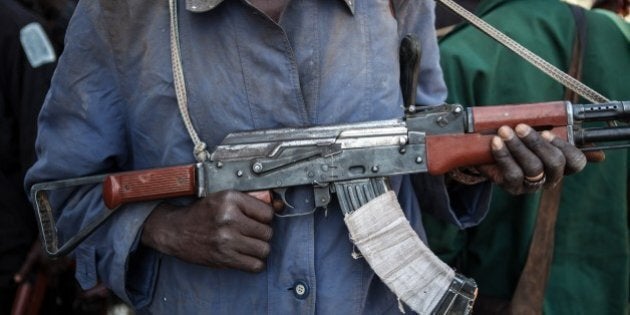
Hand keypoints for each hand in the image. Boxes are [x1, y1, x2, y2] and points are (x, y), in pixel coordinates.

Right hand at [141, 190, 275, 271]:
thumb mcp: (223, 198)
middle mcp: (229, 218)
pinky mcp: (224, 257)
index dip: (264, 217)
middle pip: (267, 232)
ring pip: (264, 249)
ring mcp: (227, 239)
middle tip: (249, 232)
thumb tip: (280, 206)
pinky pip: (255, 265)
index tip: (256, 219)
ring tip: (247, 244)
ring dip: (259, 249)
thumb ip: (251, 201)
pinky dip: (254, 263)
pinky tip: (245, 255)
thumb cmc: (201, 213)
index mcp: (230, 199)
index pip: (268, 212)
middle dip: (261, 234)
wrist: (175, 230)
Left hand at [477, 124, 585, 194]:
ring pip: (533, 168)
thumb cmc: (519, 143)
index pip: (576, 162)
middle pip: (555, 163)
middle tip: (520, 127)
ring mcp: (532, 185)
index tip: (548, 132)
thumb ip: (560, 135)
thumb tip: (598, 155)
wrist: (489, 156)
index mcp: (562, 164)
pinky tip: (496, 143)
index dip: (565, 147)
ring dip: (518, 147)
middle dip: (537, 143)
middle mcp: (551, 177)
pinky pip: (512, 174)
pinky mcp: (513, 188)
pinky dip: (504, 155)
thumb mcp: (537, 136)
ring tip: (504, 131)